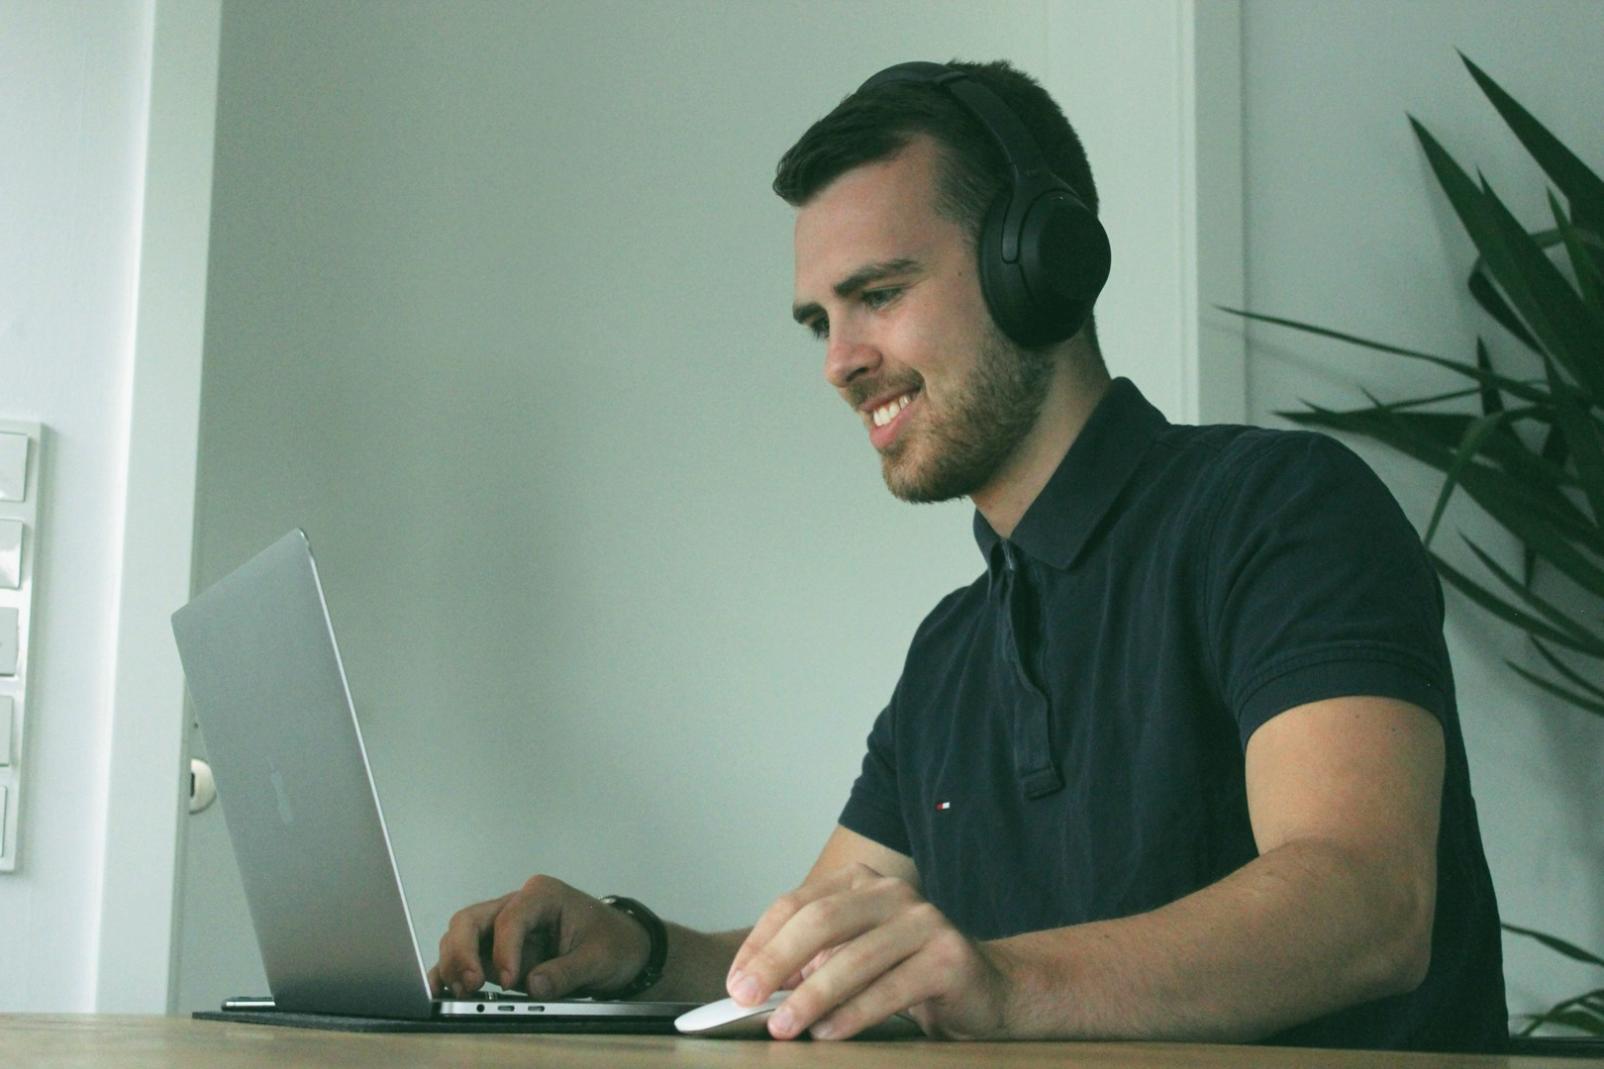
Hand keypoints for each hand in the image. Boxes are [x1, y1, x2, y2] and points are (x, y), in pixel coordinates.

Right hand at [428, 875, 648, 999]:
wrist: (622, 949)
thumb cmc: (612, 943)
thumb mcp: (598, 958)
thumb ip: (566, 972)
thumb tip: (532, 987)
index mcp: (542, 895)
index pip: (511, 917)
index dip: (505, 950)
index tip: (511, 982)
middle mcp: (516, 906)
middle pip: (472, 920)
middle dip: (463, 951)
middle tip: (471, 984)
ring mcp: (502, 929)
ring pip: (461, 937)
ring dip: (455, 964)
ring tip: (463, 992)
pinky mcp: (497, 952)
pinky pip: (466, 957)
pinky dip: (451, 972)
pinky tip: (441, 989)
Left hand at [724, 862, 1011, 1040]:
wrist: (987, 988)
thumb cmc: (907, 972)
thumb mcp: (853, 958)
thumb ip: (813, 962)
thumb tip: (757, 986)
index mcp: (862, 882)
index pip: (796, 905)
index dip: (760, 944)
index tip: (734, 982)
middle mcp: (893, 893)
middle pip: (820, 921)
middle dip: (775, 962)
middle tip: (745, 999)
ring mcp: (925, 921)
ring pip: (853, 957)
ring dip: (810, 997)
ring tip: (783, 1026)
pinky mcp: (949, 958)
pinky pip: (889, 988)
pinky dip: (852, 1014)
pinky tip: (827, 1034)